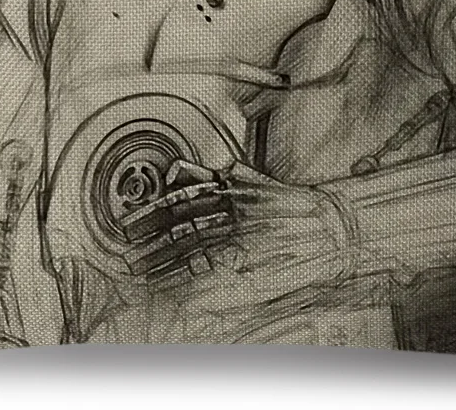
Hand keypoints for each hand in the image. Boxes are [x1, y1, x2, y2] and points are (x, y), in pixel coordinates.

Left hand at [120, 160, 353, 307]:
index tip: (127, 226)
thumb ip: (216, 173)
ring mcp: (241, 234)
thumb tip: (175, 170)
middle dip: (149, 237)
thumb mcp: (250, 178)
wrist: (331, 226)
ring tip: (137, 270)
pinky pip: (211, 268)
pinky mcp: (253, 257)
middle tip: (124, 249)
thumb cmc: (288, 204)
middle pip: (179, 222)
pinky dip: (184, 278)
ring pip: (190, 245)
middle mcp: (231, 208)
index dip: (151, 213)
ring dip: (160, 259)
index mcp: (230, 187)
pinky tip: (165, 284)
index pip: (180, 199)